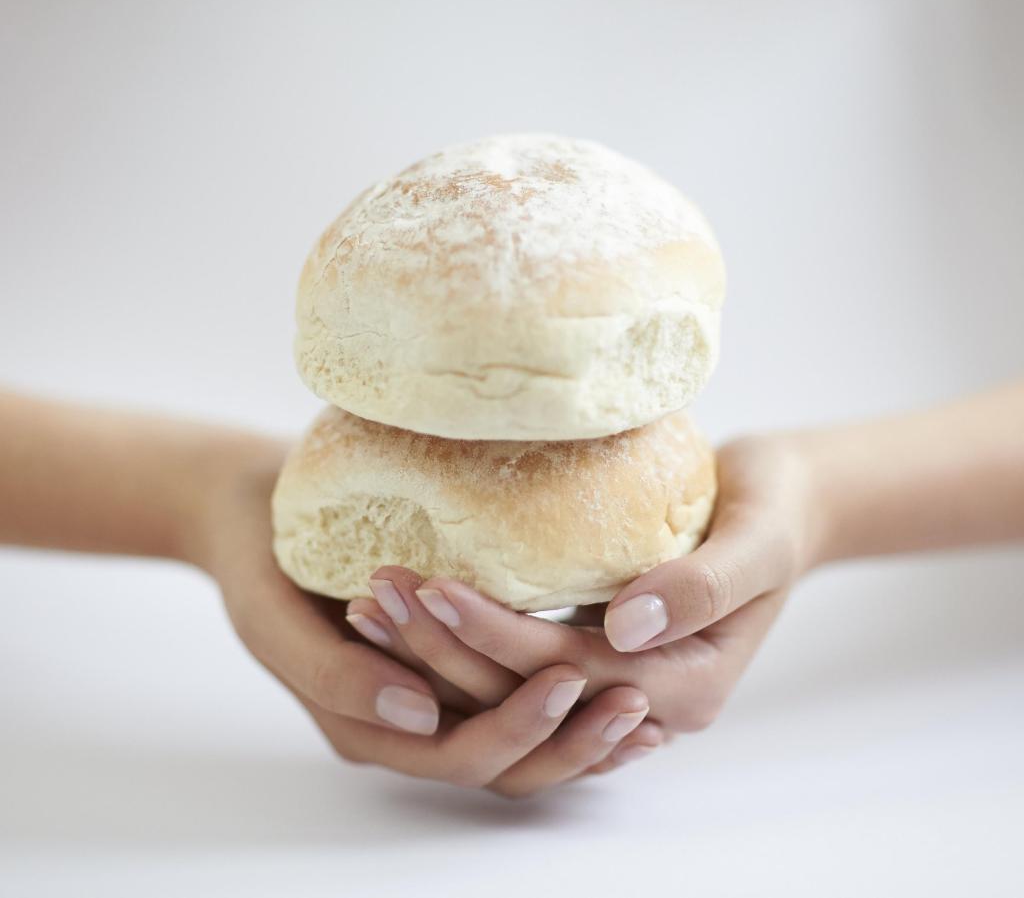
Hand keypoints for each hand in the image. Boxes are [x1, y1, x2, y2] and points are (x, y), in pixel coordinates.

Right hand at [192, 438, 656, 794]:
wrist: (244, 512)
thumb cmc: (253, 559)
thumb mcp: (273, 618)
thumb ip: (335, 677)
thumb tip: (420, 716)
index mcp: (364, 726)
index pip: (461, 755)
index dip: (520, 729)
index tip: (572, 679)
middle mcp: (405, 724)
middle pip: (503, 762)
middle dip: (570, 740)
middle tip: (636, 701)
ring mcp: (427, 694)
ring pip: (515, 738)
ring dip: (577, 728)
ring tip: (643, 701)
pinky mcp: (445, 658)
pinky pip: (509, 693)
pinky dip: (561, 697)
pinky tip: (610, 671)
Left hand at [352, 436, 811, 734]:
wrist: (781, 509)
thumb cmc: (773, 514)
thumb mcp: (758, 543)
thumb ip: (702, 587)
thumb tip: (625, 624)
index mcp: (687, 687)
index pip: (568, 672)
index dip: (496, 636)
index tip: (432, 589)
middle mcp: (645, 702)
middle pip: (527, 691)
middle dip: (448, 649)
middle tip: (379, 594)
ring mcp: (618, 684)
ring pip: (515, 690)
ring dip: (443, 655)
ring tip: (377, 604)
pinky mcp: (597, 658)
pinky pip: (523, 669)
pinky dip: (469, 645)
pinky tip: (420, 610)